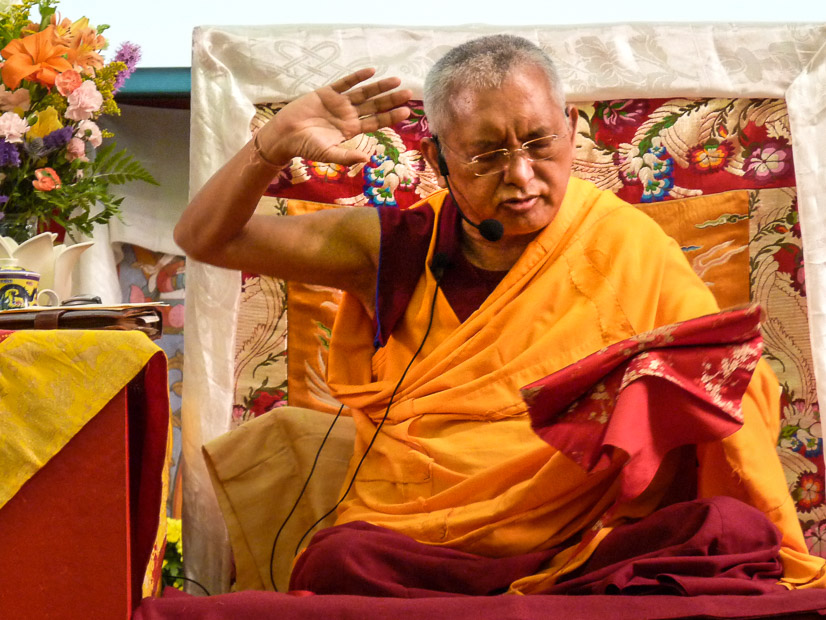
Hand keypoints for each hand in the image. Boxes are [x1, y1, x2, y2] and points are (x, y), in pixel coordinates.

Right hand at [256, 68, 411, 166]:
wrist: (285, 135)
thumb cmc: (305, 147)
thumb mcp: (327, 154)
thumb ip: (347, 157)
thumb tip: (368, 161)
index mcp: (350, 130)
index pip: (376, 122)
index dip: (391, 117)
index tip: (406, 112)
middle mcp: (348, 115)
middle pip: (374, 106)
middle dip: (391, 99)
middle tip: (409, 93)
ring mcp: (338, 103)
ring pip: (363, 93)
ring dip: (379, 86)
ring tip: (396, 80)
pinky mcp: (326, 93)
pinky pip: (345, 83)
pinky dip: (357, 76)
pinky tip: (371, 71)